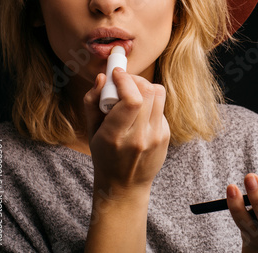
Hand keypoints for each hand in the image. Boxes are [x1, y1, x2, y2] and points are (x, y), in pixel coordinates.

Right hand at [83, 68, 170, 196]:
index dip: (125, 80)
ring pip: (159, 95)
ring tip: (133, 91)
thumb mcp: (91, 131)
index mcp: (116, 136)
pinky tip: (140, 111)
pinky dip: (150, 102)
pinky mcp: (166, 136)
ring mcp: (156, 137)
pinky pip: (161, 107)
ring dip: (145, 87)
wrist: (125, 184)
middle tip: (124, 80)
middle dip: (135, 79)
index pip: (132, 100)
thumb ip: (92, 102)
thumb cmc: (104, 155)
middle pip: (148, 92)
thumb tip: (103, 77)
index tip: (116, 72)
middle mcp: (140, 137)